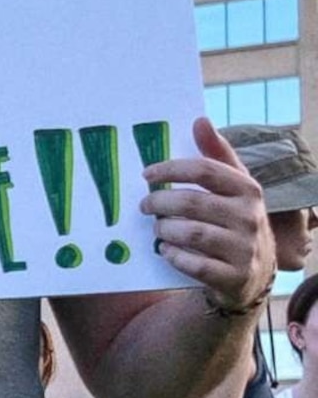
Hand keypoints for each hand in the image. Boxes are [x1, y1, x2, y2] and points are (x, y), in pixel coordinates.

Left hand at [144, 117, 275, 314]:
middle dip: (159, 202)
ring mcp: (244, 249)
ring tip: (157, 228)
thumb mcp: (232, 186)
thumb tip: (200, 120)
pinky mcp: (234, 277)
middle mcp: (250, 217)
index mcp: (247, 190)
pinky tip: (166, 250)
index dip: (170, 169)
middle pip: (191, 202)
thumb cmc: (233, 219)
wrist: (253, 274)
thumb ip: (216, 155)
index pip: (205, 170)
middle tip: (144, 206)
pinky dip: (174, 256)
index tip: (146, 174)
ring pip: (190, 233)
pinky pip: (194, 264)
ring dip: (164, 229)